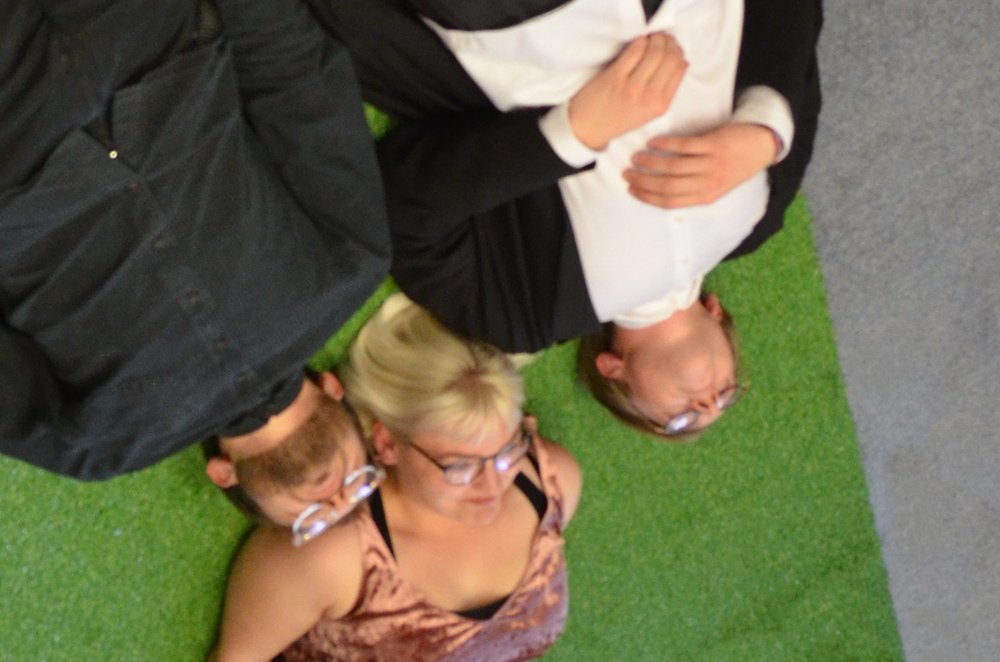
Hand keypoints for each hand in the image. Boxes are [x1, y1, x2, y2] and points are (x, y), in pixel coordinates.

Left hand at [568, 33, 686, 150]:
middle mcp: (649, 96)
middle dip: (668, 41)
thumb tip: (682, 62)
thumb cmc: (619, 117)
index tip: (671, 45)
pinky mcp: (615, 77)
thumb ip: (666, 90)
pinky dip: (639, 41)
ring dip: (655, 38)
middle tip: (662, 37)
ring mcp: (632, 86)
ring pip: (654, 51)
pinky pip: (634, 50)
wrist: (589, 128)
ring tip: (651, 37)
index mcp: (661, 105)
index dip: (677, 51)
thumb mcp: (650, 112)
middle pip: (670, 56)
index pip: (680, 67)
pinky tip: (638, 42)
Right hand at [622, 122, 778, 208]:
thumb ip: (692, 189)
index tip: (630, 189)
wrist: (762, 147)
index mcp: (706, 197)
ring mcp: (711, 164)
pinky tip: (653, 142)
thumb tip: (660, 188)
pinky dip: (666, 144)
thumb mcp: (715, 186)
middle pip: (667, 186)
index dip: (647, 197)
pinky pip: (685, 146)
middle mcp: (708, 183)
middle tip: (627, 173)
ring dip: (650, 162)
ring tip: (636, 157)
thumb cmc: (734, 166)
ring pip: (673, 167)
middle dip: (643, 181)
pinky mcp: (714, 145)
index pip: (669, 202)